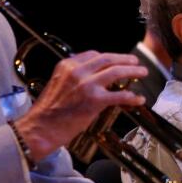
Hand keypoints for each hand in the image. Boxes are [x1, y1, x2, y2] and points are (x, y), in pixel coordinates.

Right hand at [13, 51, 147, 160]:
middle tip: (135, 63)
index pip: (93, 55)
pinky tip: (138, 99)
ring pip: (116, 72)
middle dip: (125, 59)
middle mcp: (77, 71)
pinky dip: (132, 97)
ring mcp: (87, 85)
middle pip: (108, 59)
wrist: (40, 128)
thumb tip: (93, 79)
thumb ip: (74, 78)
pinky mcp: (94, 100)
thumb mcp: (58, 84)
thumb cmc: (48, 112)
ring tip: (141, 73)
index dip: (109, 57)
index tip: (117, 60)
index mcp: (67, 65)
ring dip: (132, 71)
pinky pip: (119, 95)